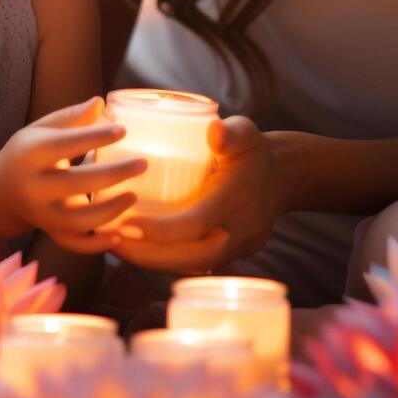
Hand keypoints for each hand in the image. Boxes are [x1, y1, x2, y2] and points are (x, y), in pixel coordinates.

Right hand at [0, 97, 146, 253]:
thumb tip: (101, 103)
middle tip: (143, 164)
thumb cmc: (30, 152)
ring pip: (78, 221)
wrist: (2, 190)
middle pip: (76, 183)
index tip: (123, 129)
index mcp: (30, 155)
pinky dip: (97, 245)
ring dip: (110, 211)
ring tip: (133, 196)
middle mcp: (33, 187)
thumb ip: (71, 118)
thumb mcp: (42, 130)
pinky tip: (119, 236)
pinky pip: (75, 244)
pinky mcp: (50, 232)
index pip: (65, 144)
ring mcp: (41, 214)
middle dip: (113, 174)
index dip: (95, 137)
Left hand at [112, 116, 290, 272]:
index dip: (159, 230)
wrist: (286, 175)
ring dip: (153, 261)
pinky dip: (168, 260)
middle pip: (190, 258)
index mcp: (237, 200)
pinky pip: (198, 264)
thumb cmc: (255, 149)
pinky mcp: (233, 254)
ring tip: (117, 245)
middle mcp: (239, 231)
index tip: (123, 225)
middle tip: (110, 241)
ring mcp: (238, 247)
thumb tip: (213, 132)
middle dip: (147, 256)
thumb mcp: (245, 132)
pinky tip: (140, 249)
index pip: (196, 225)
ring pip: (192, 266)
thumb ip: (230, 132)